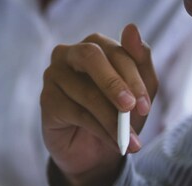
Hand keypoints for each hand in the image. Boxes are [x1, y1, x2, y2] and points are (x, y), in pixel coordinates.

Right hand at [41, 24, 156, 185]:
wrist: (94, 151)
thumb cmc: (116, 114)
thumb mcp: (137, 91)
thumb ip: (140, 61)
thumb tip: (131, 28)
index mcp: (96, 45)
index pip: (117, 52)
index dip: (133, 79)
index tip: (145, 106)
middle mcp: (70, 54)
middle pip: (92, 57)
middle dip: (114, 84)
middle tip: (130, 108)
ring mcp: (54, 75)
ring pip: (87, 93)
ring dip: (111, 119)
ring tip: (127, 140)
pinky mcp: (46, 99)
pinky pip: (76, 112)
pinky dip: (99, 130)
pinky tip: (113, 143)